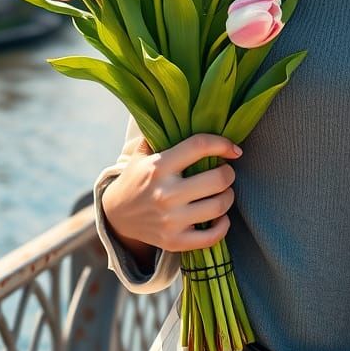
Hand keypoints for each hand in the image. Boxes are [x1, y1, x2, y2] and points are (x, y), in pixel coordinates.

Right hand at [102, 132, 242, 252]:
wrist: (116, 217)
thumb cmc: (136, 179)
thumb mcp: (142, 153)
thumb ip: (161, 132)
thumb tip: (186, 109)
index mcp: (159, 167)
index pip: (200, 146)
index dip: (223, 144)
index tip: (233, 149)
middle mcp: (165, 193)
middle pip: (218, 179)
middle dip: (228, 173)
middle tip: (225, 172)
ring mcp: (171, 220)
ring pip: (220, 206)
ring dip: (228, 196)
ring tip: (223, 191)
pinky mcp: (174, 241)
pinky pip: (212, 236)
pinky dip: (223, 225)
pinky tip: (220, 216)